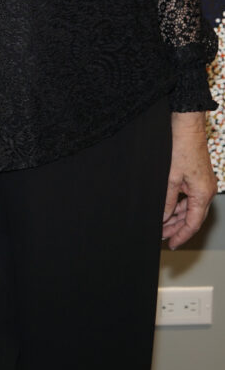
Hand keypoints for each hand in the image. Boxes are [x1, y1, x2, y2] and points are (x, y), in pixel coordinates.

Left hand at [162, 112, 216, 248]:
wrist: (187, 125)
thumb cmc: (181, 147)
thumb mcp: (170, 177)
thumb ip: (167, 200)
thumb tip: (163, 218)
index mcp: (203, 193)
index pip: (193, 223)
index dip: (182, 235)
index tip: (171, 244)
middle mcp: (206, 190)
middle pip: (192, 217)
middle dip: (177, 228)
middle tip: (162, 236)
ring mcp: (202, 183)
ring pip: (190, 207)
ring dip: (176, 217)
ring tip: (162, 225)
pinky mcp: (197, 177)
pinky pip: (189, 197)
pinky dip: (178, 204)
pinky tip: (167, 209)